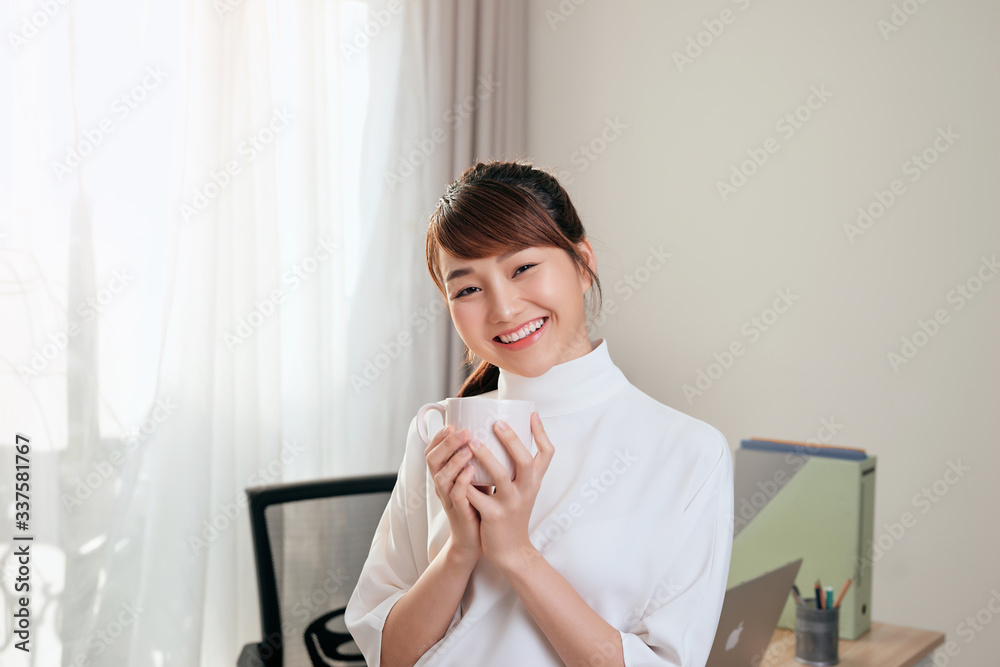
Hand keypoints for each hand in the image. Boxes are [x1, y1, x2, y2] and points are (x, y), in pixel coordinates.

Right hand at [425, 425, 480, 562]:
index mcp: (444, 473)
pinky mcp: (458, 511)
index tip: (452, 423)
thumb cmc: (479, 501)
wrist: (478, 536)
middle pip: (433, 459)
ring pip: (441, 476)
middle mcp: (441, 484)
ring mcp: (448, 498)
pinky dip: (461, 480)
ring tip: (469, 447)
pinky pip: (455, 494)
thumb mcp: (476, 475)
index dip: (439, 436)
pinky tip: (471, 469)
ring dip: (454, 459)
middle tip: (463, 431)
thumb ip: (478, 457)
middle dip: (447, 443)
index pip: (432, 450)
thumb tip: (494, 430)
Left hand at [466, 412, 554, 570]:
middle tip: (496, 422)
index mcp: (534, 481)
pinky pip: (478, 496)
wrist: (511, 550)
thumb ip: (520, 468)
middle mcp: (527, 490)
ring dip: (485, 457)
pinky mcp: (494, 515)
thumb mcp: (525, 490)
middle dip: (511, 439)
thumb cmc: (514, 513)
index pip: (547, 453)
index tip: (532, 414)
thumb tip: (512, 437)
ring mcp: (511, 503)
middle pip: (524, 460)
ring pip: (500, 476)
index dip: (541, 432)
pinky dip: (467, 483)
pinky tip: (457, 471)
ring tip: (472, 442)